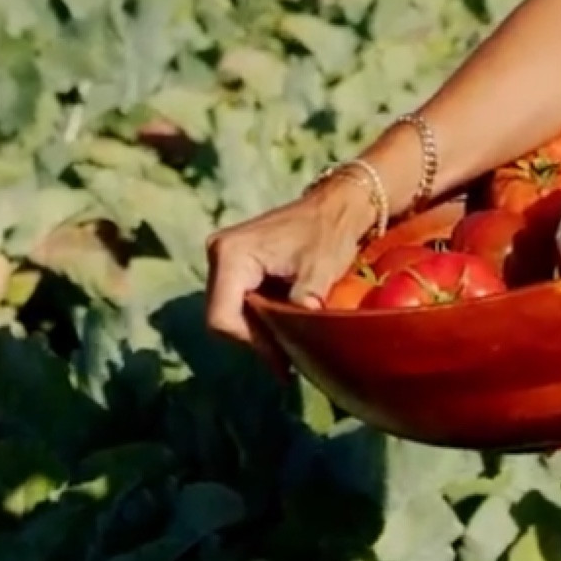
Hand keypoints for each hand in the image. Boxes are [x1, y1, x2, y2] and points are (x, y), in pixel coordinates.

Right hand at [204, 173, 378, 371]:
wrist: (340, 202)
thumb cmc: (331, 231)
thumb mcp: (319, 271)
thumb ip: (301, 308)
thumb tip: (296, 346)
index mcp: (232, 254)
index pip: (222, 317)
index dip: (250, 341)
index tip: (281, 356)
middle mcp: (220, 253)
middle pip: (224, 316)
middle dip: (255, 338)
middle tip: (286, 359)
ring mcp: (226, 257)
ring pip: (231, 312)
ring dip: (258, 330)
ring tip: (288, 347)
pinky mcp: (236, 262)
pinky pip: (239, 300)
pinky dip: (260, 316)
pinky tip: (283, 329)